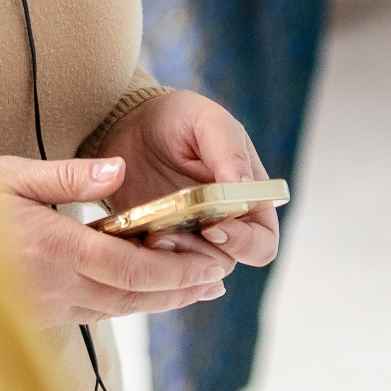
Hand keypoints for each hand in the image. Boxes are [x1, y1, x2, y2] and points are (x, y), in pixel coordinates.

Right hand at [0, 155, 234, 325]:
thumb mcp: (9, 174)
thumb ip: (68, 175)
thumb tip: (119, 169)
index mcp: (50, 249)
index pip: (129, 270)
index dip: (176, 272)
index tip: (212, 265)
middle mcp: (51, 286)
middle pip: (132, 297)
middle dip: (179, 289)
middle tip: (218, 279)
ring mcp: (43, 306)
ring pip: (116, 309)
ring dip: (161, 300)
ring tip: (199, 289)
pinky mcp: (37, 314)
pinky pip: (93, 313)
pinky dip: (128, 302)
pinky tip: (148, 293)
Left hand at [88, 91, 279, 271]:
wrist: (129, 123)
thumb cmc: (179, 119)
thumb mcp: (206, 120)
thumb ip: (228, 150)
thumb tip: (247, 186)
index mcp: (248, 202)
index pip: (262, 244)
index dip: (245, 244)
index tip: (214, 226)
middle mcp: (222, 227)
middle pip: (223, 265)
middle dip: (197, 256)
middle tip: (168, 235)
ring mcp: (186, 239)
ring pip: (188, 272)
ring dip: (169, 259)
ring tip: (149, 236)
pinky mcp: (153, 244)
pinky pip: (153, 269)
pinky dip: (144, 261)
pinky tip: (134, 239)